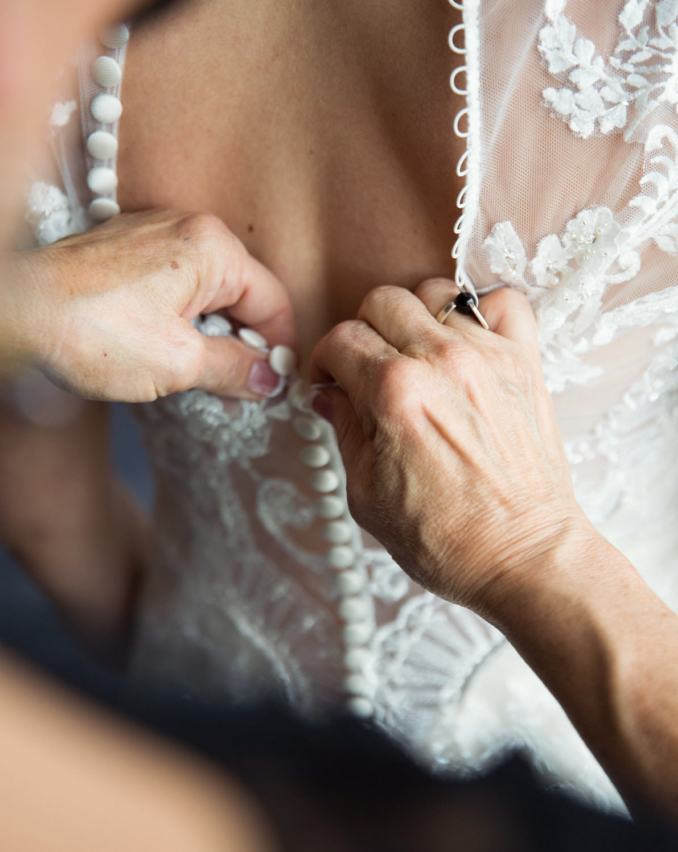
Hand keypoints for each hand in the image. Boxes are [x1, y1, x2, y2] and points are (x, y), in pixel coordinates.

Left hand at [0, 209, 296, 401]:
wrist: (14, 313)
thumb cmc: (91, 330)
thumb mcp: (178, 362)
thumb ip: (235, 369)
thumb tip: (268, 379)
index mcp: (212, 246)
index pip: (272, 300)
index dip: (281, 350)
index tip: (277, 387)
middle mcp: (186, 229)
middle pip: (241, 296)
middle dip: (244, 347)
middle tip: (240, 396)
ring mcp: (153, 237)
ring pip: (206, 294)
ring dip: (211, 339)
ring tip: (202, 383)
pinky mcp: (126, 253)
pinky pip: (173, 288)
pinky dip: (181, 323)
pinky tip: (170, 357)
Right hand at [311, 280, 590, 620]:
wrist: (525, 557)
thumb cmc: (450, 540)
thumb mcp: (367, 496)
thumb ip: (345, 432)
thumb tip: (331, 397)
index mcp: (394, 393)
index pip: (341, 339)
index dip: (326, 362)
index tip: (331, 381)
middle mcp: (441, 362)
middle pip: (383, 301)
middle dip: (364, 331)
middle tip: (368, 368)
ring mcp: (488, 358)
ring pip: (435, 294)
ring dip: (417, 318)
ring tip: (418, 355)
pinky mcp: (525, 364)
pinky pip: (505, 302)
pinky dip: (484, 311)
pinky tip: (470, 342)